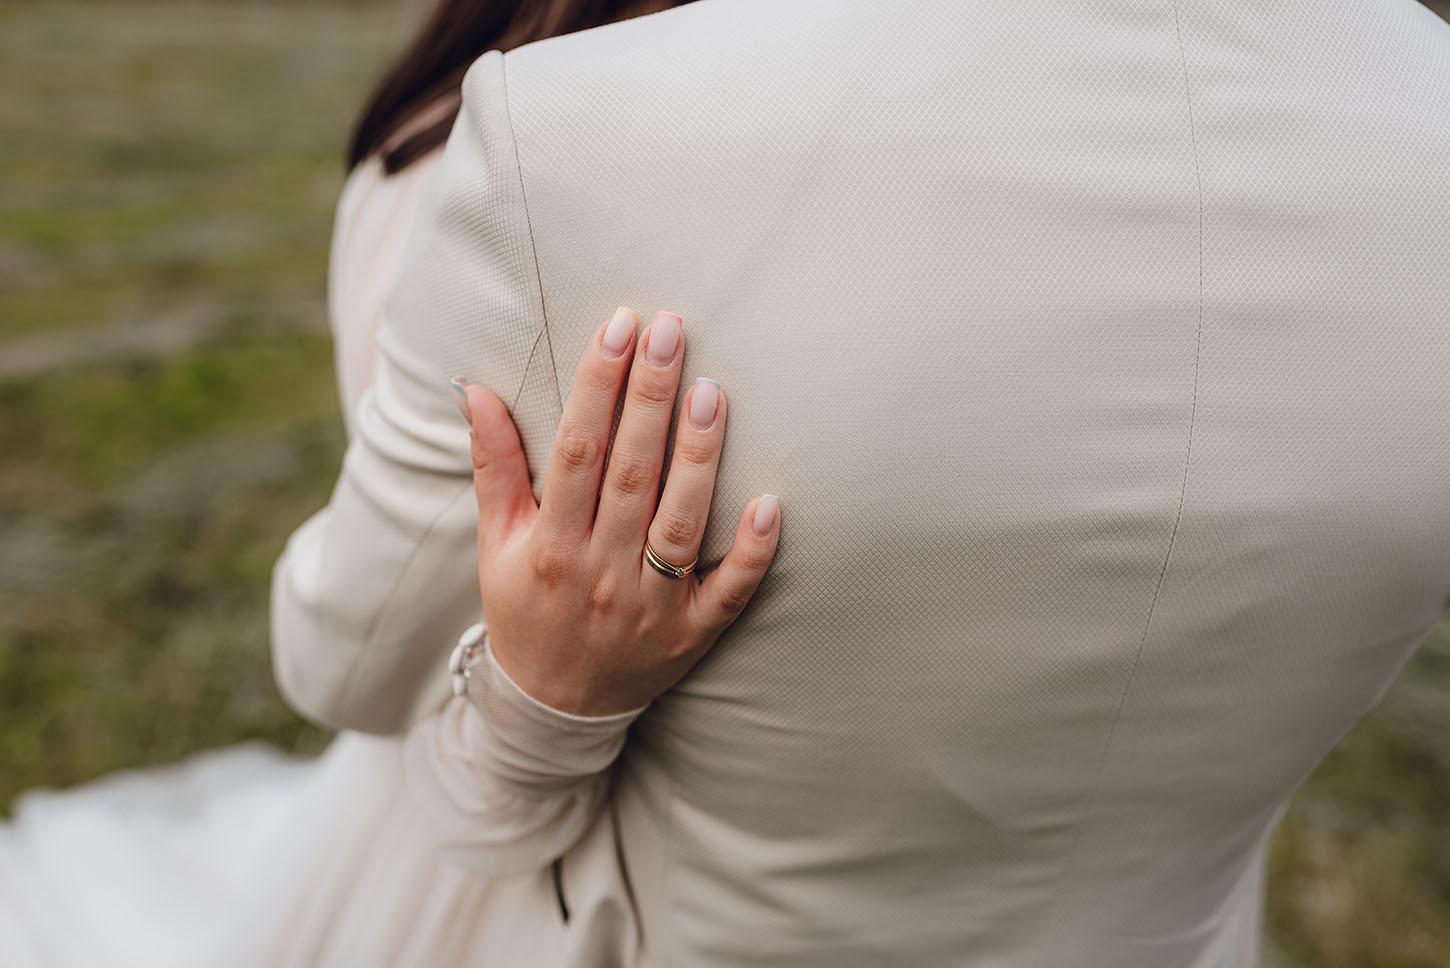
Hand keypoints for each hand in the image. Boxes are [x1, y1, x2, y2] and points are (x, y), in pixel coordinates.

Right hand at [451, 307, 780, 715]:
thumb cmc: (524, 610)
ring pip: (680, 522)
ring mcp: (651, 605)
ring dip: (698, 457)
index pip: (577, 451)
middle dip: (650, 398)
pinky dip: (750, 551)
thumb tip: (475, 389)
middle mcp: (600, 572)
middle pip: (631, 474)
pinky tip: (770, 503)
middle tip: (673, 330)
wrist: (554, 709)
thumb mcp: (494, 544)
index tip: (619, 327)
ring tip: (712, 390)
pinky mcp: (692, 633)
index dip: (596, 387)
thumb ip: (493, 466)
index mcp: (549, 545)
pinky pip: (728, 591)